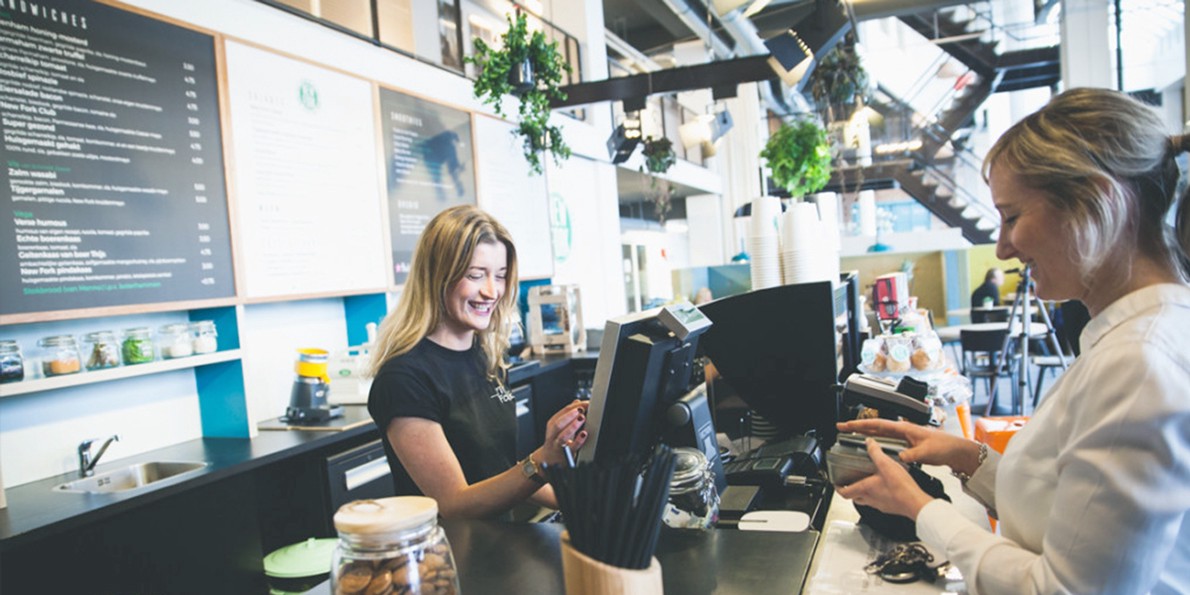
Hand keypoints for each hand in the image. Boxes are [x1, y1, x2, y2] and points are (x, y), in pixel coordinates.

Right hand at [535, 400, 587, 466]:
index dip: (574, 406)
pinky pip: (571, 448)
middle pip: (558, 423)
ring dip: (572, 426)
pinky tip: (584, 434)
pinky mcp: (565, 455)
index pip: (562, 412)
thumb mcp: (559, 426)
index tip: (586, 402)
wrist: (549, 460)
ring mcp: (558, 445)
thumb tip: (577, 401)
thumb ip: (568, 414)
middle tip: (581, 409)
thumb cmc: (556, 441)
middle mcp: (553, 435)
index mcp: (552, 425)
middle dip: (570, 415)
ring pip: (562, 436)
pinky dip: (578, 441)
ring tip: (582, 418)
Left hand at [833, 438, 934, 518]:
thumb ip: (875, 452)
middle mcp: (870, 499)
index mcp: (865, 489)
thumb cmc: (900, 488)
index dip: (837, 488)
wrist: (915, 503)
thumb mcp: (886, 464)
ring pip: (866, 500)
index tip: (836, 483)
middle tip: (849, 483)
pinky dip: (877, 495)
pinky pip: (879, 502)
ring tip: (867, 483)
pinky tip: (884, 487)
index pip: (844, 492)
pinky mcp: (890, 507)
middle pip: (854, 498)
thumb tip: (869, 443)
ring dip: (863, 493)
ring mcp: (880, 505)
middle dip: (850, 490)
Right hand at [837, 419, 979, 471]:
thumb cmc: (943, 446)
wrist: (955, 450)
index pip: (877, 424)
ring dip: (864, 433)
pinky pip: (885, 440)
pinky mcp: (905, 443)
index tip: (847, 425)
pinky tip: (870, 446)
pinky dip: (874, 441)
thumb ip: (911, 455)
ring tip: (850, 435)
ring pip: (878, 433)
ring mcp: (903, 436)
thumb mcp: (926, 452)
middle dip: (857, 426)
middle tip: (841, 427)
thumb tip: (899, 458)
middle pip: (874, 427)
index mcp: (904, 428)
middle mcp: (901, 429)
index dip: (861, 424)